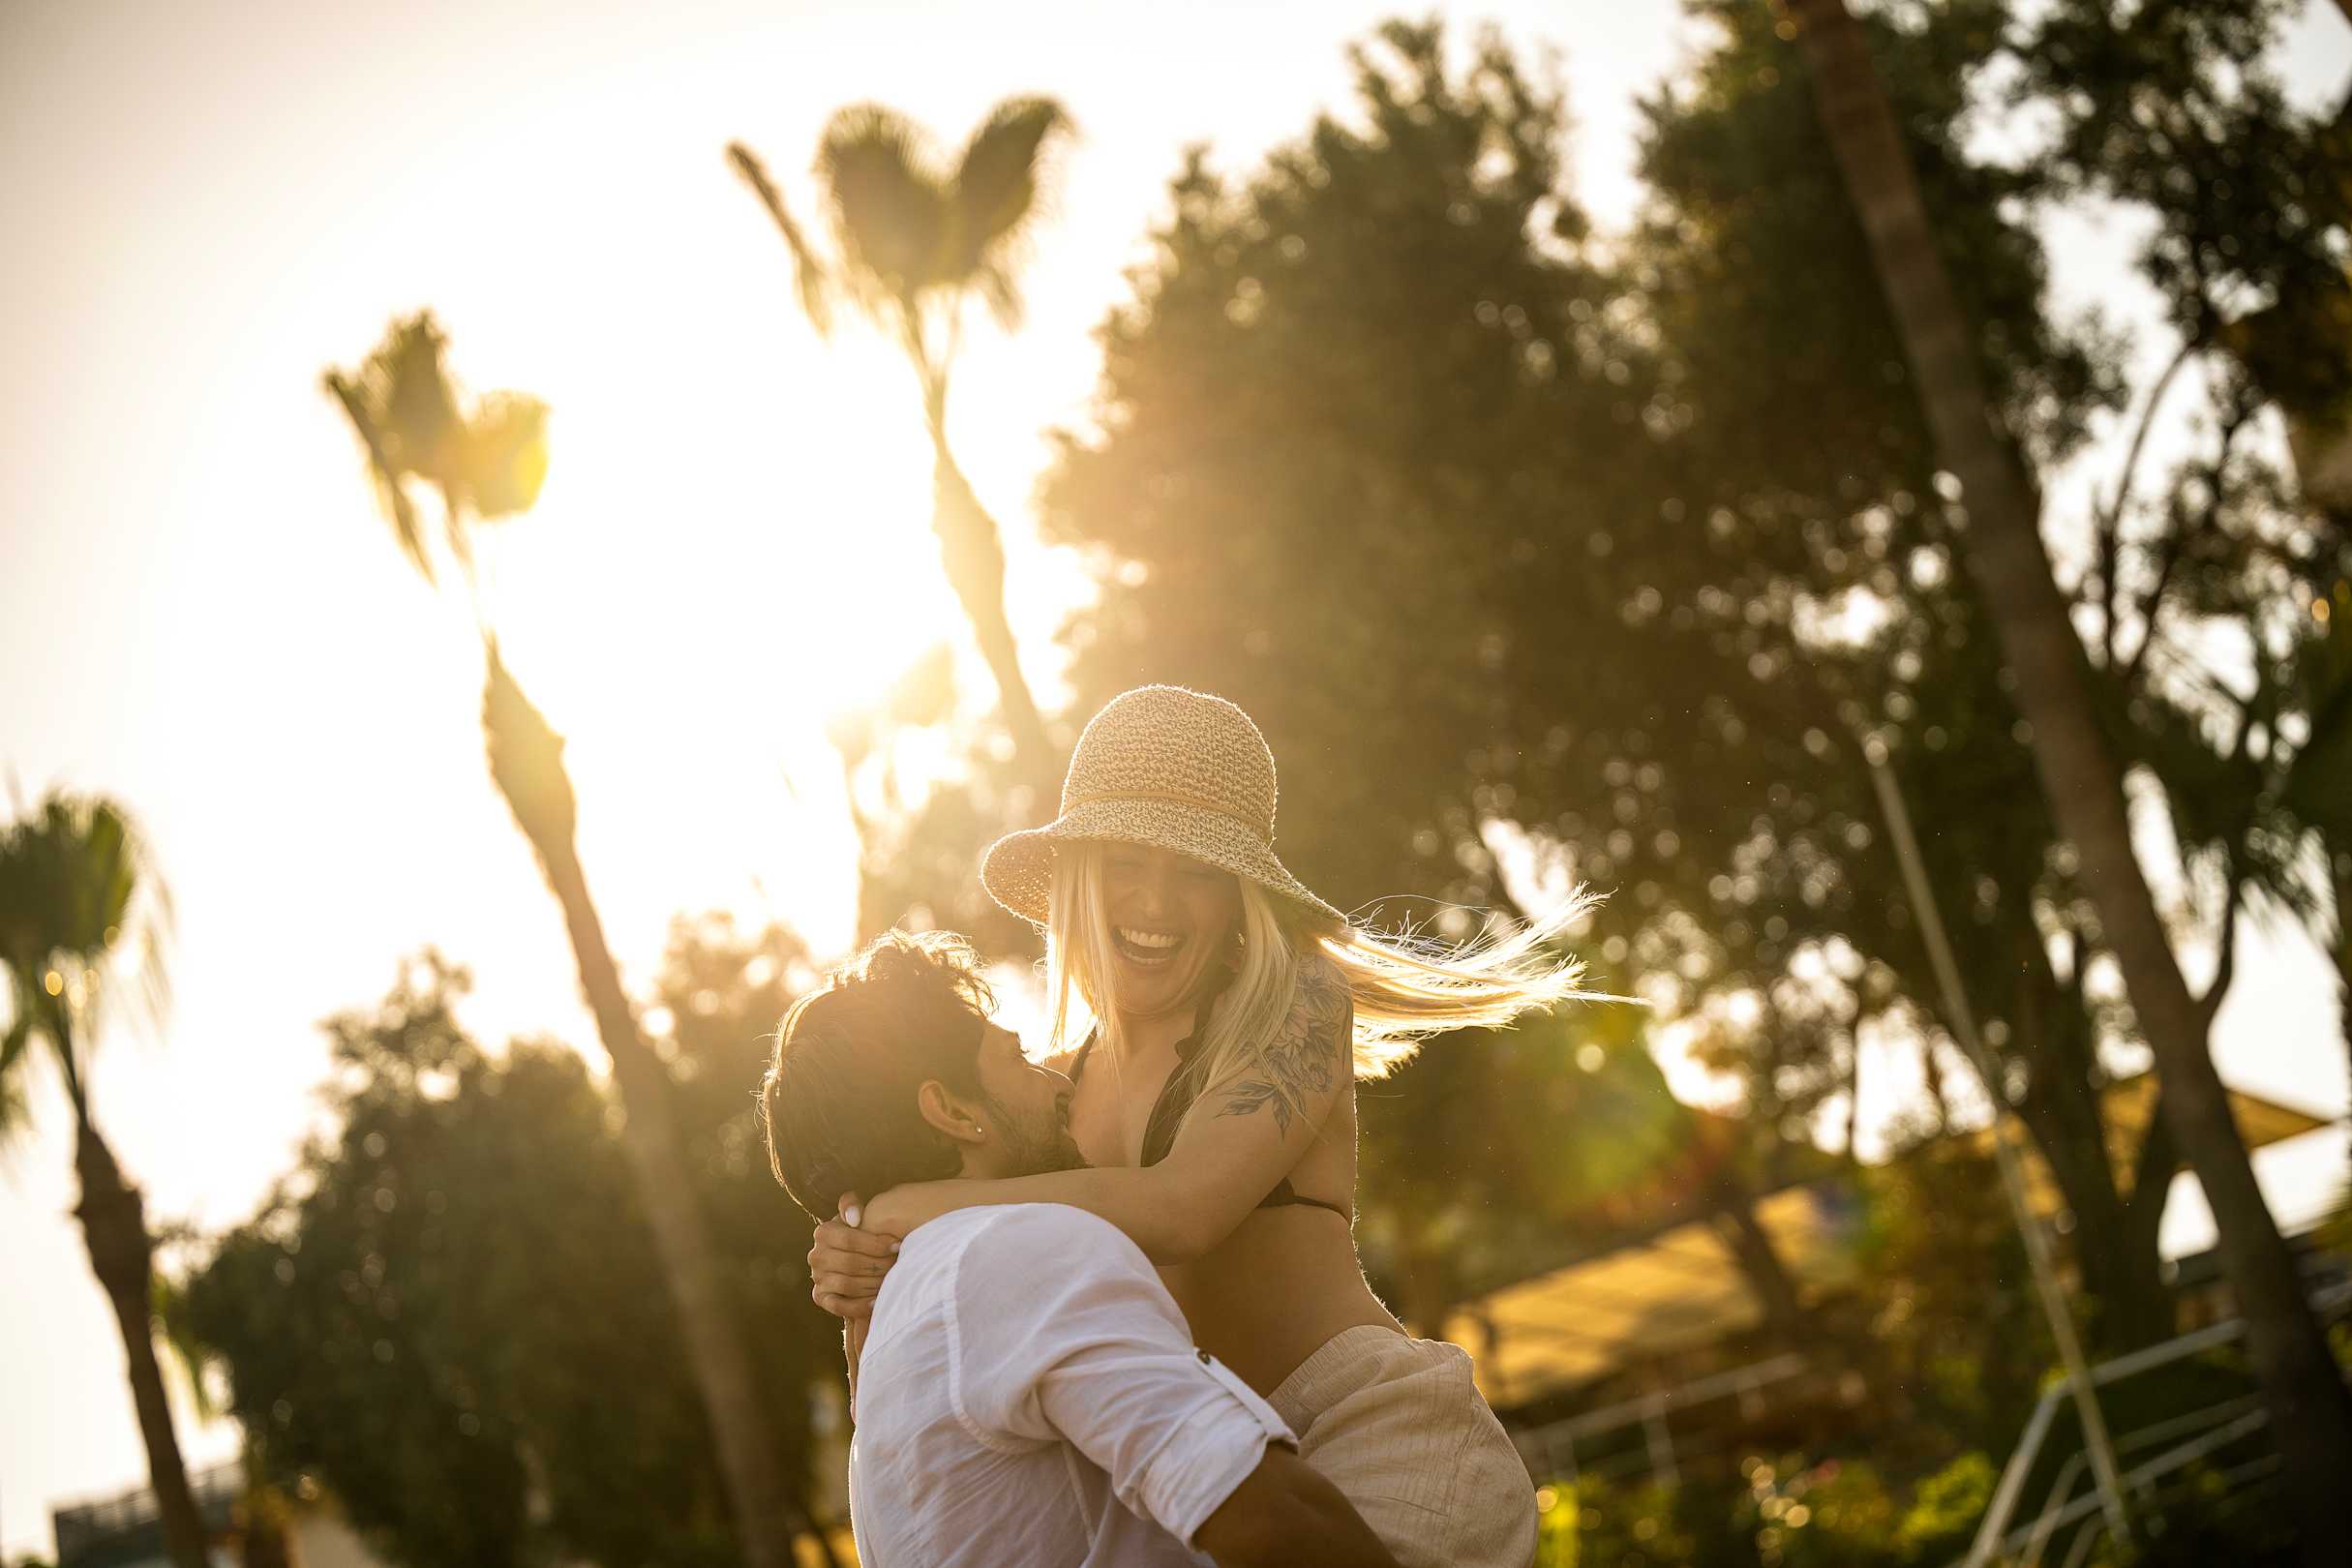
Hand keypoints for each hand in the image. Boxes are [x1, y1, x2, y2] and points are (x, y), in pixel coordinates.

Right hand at [808, 1193, 898, 1320]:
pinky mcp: (820, 1297)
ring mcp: (817, 1278)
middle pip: (851, 1263)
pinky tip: (877, 1301)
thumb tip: (854, 1219)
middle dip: (879, 1265)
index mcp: (823, 1232)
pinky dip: (859, 1306)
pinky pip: (839, 1306)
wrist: (848, 1253)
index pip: (850, 1239)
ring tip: (891, 1281)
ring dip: (872, 1284)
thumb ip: (851, 1204)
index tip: (898, 1246)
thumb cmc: (858, 1231)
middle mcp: (816, 1256)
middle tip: (898, 1264)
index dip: (876, 1244)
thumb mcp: (855, 1213)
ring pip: (847, 1285)